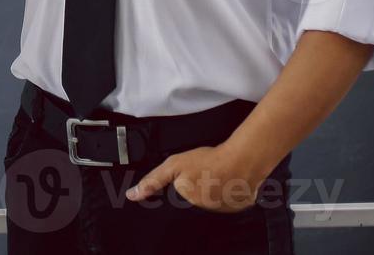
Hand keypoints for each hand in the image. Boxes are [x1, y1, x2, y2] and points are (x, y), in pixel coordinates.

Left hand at [125, 144, 273, 212]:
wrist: (241, 162)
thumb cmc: (208, 161)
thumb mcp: (174, 164)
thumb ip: (153, 180)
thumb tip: (132, 195)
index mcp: (185, 201)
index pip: (175, 202)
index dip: (181, 189)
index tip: (191, 178)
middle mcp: (200, 210)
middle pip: (191, 200)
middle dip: (194, 188)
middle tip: (202, 173)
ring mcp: (217, 211)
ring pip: (208, 201)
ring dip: (209, 191)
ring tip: (214, 176)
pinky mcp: (233, 210)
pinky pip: (224, 202)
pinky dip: (223, 194)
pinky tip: (225, 182)